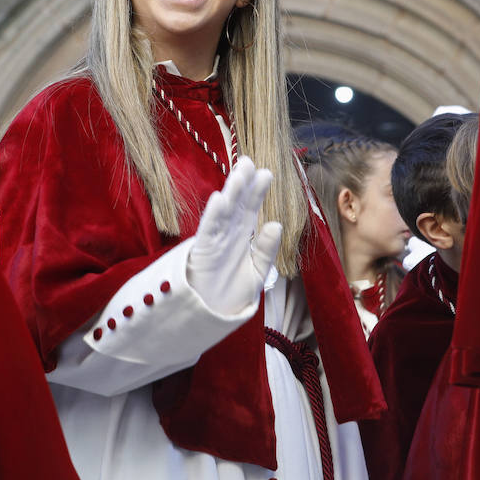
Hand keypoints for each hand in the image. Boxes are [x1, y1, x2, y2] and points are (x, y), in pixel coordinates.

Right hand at [186, 158, 283, 315]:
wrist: (210, 317)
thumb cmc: (231, 293)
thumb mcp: (257, 271)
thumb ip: (266, 249)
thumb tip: (276, 224)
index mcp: (241, 236)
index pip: (250, 209)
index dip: (257, 191)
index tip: (266, 173)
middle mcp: (227, 234)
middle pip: (236, 205)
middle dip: (243, 184)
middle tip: (249, 162)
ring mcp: (214, 241)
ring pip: (224, 213)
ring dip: (232, 193)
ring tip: (240, 174)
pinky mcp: (202, 252)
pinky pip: (209, 231)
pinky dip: (214, 215)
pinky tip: (220, 199)